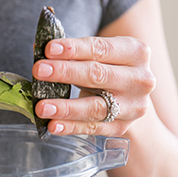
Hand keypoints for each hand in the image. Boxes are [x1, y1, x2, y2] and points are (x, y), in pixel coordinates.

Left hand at [31, 36, 155, 135]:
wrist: (131, 99)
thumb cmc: (108, 70)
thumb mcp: (99, 56)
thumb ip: (74, 54)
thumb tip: (40, 49)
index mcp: (136, 52)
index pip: (100, 48)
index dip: (74, 48)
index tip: (48, 49)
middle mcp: (139, 79)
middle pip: (97, 75)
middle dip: (65, 72)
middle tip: (38, 71)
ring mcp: (132, 106)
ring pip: (95, 107)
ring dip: (66, 107)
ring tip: (42, 107)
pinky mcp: (121, 127)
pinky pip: (91, 128)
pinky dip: (70, 127)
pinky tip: (52, 125)